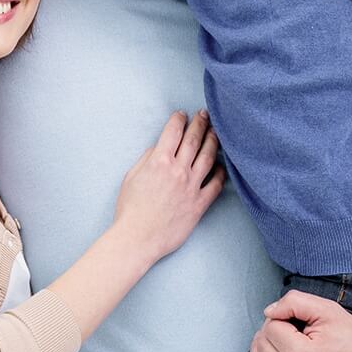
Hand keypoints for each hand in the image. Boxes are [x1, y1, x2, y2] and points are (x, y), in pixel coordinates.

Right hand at [110, 110, 224, 264]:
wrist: (139, 237)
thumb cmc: (130, 209)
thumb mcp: (131, 177)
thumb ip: (146, 160)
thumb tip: (157, 149)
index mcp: (159, 162)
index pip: (172, 133)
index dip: (178, 120)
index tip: (181, 114)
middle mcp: (178, 171)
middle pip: (194, 140)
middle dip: (200, 124)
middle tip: (204, 114)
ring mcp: (192, 187)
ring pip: (208, 157)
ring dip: (213, 141)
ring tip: (216, 132)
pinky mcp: (200, 203)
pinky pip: (216, 184)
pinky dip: (221, 172)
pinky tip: (222, 165)